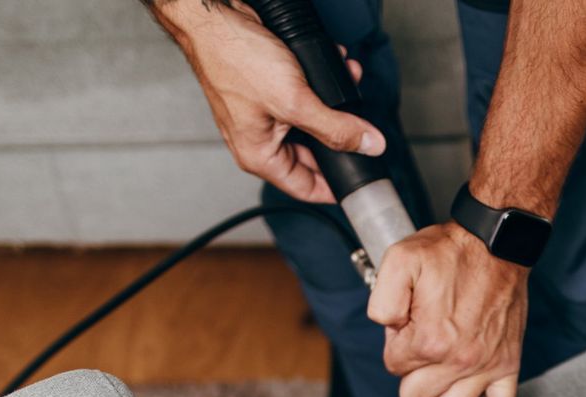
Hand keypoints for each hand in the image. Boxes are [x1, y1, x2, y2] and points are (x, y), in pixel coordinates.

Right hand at [155, 0, 381, 202]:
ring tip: (349, 81)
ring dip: (335, 103)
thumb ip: (335, 128)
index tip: (363, 181)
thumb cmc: (235, 59)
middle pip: (315, 153)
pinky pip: (304, 97)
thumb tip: (369, 146)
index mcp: (260, 156)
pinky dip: (322, 84)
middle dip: (341, 132)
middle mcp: (261, 141)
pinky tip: (334, 66)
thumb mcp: (295, 101)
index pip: (306, 189)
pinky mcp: (269, 91)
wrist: (217, 19)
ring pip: (314, 121)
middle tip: (363, 122)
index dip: (336, 187)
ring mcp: (265, 116)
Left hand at [369, 223, 527, 396]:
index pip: (394, 366)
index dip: (395, 343)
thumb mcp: (399, 260)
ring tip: (433, 381)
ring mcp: (486, 367)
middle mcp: (459, 360)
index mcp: (430, 340)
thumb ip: (380, 299)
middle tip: (419, 346)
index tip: (408, 323)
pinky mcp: (508, 366)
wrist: (497, 243)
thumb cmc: (451, 251)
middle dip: (410, 374)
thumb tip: (387, 328)